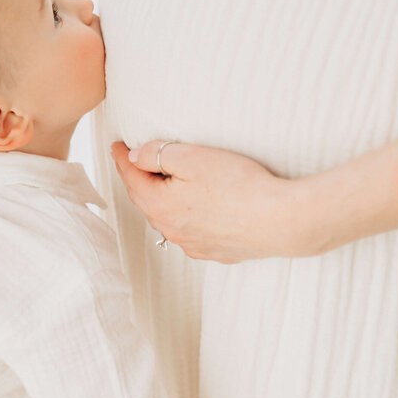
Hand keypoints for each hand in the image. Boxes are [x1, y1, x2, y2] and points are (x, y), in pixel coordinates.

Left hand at [110, 141, 330, 261]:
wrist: (281, 220)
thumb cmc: (238, 184)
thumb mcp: (192, 157)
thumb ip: (157, 154)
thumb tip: (133, 157)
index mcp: (160, 205)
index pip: (131, 177)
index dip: (122, 158)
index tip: (116, 145)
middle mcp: (171, 231)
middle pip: (146, 200)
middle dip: (138, 180)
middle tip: (133, 161)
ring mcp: (194, 245)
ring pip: (167, 219)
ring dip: (161, 200)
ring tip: (162, 183)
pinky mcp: (216, 252)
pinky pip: (190, 233)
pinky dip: (184, 218)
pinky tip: (193, 210)